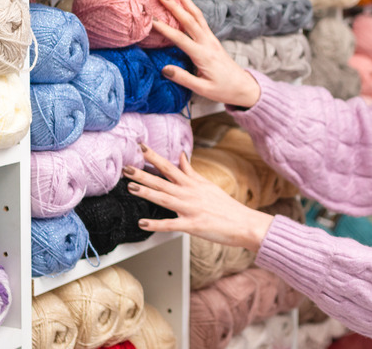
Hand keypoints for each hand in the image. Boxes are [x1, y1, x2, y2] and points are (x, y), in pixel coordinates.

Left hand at [124, 143, 273, 251]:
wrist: (244, 223)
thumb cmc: (226, 206)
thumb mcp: (207, 185)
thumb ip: (191, 171)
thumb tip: (181, 155)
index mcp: (193, 184)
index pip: (170, 166)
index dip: (154, 157)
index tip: (140, 146)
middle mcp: (190, 194)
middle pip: (164, 181)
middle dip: (143, 173)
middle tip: (126, 167)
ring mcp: (191, 209)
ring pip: (165, 199)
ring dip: (147, 193)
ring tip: (131, 188)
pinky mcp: (193, 225)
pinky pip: (172, 225)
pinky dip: (156, 224)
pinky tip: (143, 223)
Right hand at [152, 0, 260, 107]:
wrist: (242, 86)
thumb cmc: (223, 89)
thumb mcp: (203, 89)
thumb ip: (183, 78)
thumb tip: (164, 69)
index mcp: (203, 55)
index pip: (181, 39)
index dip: (165, 29)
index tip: (152, 20)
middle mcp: (208, 43)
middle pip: (190, 20)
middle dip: (175, 5)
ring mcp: (211, 39)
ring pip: (197, 15)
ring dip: (185, 0)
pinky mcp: (213, 39)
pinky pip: (201, 20)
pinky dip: (192, 8)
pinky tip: (185, 2)